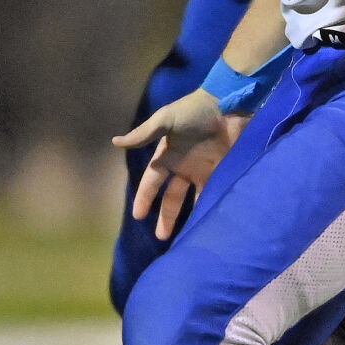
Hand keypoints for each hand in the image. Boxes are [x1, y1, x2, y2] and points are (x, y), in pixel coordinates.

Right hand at [112, 89, 248, 239]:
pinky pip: (212, 195)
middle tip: (160, 237)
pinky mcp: (221, 172)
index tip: (137, 215)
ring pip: (191, 201)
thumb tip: (115, 142)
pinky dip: (208, 208)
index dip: (144, 197)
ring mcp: (203, 170)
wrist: (228, 105)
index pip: (152, 182)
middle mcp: (183, 166)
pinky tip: (206, 224)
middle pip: (171, 197)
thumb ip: (144, 134)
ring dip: (186, 218)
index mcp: (167, 155)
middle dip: (165, 216)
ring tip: (183, 239)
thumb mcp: (166, 119)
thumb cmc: (195, 110)